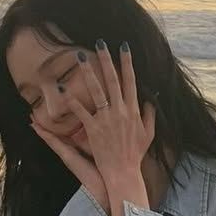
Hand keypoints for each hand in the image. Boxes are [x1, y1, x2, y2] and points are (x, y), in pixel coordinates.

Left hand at [32, 42, 154, 215]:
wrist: (125, 173)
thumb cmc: (136, 154)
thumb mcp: (149, 134)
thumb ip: (150, 114)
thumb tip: (152, 98)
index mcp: (133, 111)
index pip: (131, 81)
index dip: (127, 63)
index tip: (124, 47)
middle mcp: (120, 111)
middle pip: (113, 80)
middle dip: (106, 60)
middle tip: (100, 43)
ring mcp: (106, 119)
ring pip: (97, 90)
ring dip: (88, 72)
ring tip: (80, 57)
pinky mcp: (94, 129)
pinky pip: (82, 111)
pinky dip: (73, 100)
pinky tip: (63, 89)